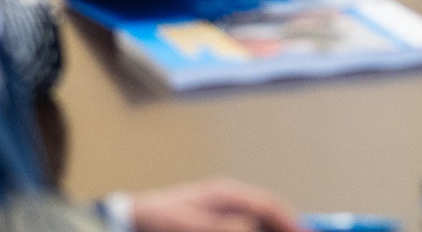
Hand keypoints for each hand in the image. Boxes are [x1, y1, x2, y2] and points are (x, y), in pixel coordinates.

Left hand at [132, 179, 301, 231]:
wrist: (131, 220)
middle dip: (283, 228)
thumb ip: (226, 227)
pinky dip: (253, 231)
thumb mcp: (193, 226)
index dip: (290, 222)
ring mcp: (222, 213)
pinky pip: (242, 228)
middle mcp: (229, 201)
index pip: (269, 206)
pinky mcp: (214, 225)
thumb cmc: (158, 221)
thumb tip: (253, 228)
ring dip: (268, 230)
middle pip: (267, 216)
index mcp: (227, 194)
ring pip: (256, 224)